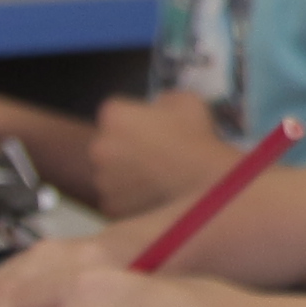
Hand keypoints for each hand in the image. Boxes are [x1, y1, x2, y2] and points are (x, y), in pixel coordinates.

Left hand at [88, 91, 242, 216]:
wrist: (206, 185)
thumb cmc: (197, 140)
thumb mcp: (187, 101)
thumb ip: (163, 100)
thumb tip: (159, 107)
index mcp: (114, 115)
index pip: (116, 113)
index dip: (136, 120)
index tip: (153, 129)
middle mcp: (99, 146)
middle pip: (108, 143)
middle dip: (125, 148)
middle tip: (154, 155)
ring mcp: (102, 179)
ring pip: (110, 173)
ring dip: (126, 174)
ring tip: (156, 178)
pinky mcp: (111, 206)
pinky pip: (117, 199)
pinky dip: (130, 198)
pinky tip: (153, 195)